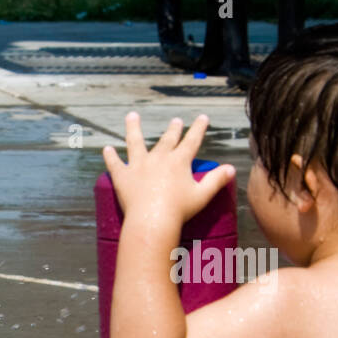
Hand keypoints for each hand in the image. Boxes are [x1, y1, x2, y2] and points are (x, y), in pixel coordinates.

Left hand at [101, 112, 235, 227]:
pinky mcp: (122, 177)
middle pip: (167, 140)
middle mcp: (159, 158)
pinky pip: (115, 164)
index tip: (202, 117)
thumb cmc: (179, 210)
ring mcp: (139, 166)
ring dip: (134, 128)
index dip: (198, 128)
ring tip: (131, 116)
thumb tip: (231, 168)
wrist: (152, 221)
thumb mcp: (202, 195)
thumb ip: (217, 180)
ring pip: (135, 142)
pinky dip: (110, 156)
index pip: (192, 140)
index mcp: (179, 161)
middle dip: (173, 129)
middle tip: (175, 120)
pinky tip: (106, 149)